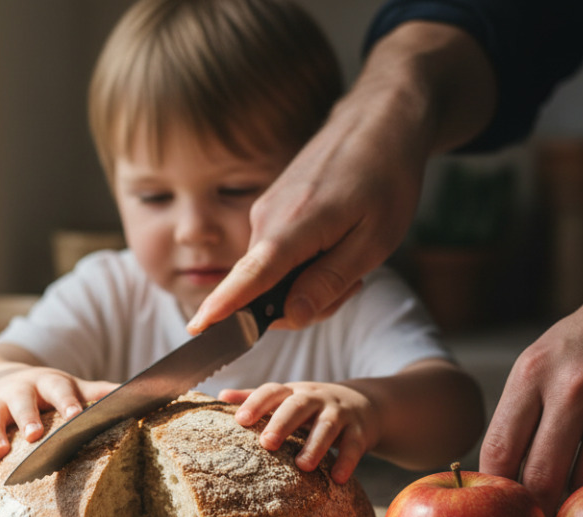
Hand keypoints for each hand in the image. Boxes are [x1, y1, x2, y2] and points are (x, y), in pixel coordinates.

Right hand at [0, 367, 117, 472]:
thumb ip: (99, 392)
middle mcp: (17, 391)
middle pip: (22, 402)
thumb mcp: (72, 386)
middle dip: (27, 417)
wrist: (3, 380)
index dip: (67, 401)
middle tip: (35, 435)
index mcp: (47, 382)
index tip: (77, 414)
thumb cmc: (49, 392)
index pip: (59, 389)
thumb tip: (143, 392)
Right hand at [187, 86, 424, 334]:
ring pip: (273, 277)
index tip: (196, 330)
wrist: (379, 120)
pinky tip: (336, 247)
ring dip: (308, 283)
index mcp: (292, 227)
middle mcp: (266, 219)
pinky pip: (277, 257)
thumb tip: (291, 316)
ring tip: (352, 260)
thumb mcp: (374, 241)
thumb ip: (329, 282)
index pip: (248, 278)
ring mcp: (265, 212)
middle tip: (353, 285)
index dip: (222, 308)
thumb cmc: (386, 178)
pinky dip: (304, 265)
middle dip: (303, 304)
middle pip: (265, 292)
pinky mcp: (271, 209)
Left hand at [219, 382, 378, 483]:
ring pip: (328, 426)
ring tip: (303, 466)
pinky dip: (347, 461)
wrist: (365, 404)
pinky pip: (354, 446)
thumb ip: (257, 398)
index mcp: (293, 392)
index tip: (240, 420)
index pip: (272, 391)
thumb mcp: (288, 398)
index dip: (256, 403)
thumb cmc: (314, 406)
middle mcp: (316, 399)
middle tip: (266, 443)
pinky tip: (338, 478)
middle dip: (282, 423)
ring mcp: (340, 414)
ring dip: (315, 445)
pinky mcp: (361, 431)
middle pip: (298, 406)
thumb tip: (220, 396)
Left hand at [479, 259, 582, 513]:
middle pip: (541, 477)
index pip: (499, 449)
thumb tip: (503, 474)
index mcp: (533, 373)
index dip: (498, 488)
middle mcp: (572, 388)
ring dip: (580, 498)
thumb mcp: (545, 356)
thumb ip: (523, 410)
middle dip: (537, 509)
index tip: (502, 505)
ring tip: (577, 500)